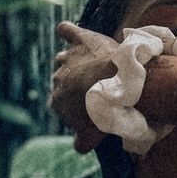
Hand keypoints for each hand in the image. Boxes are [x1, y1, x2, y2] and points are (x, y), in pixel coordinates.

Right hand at [50, 22, 118, 151]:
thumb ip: (82, 141)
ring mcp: (67, 58)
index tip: (91, 107)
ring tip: (91, 65)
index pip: (62, 105)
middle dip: (77, 84)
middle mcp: (57, 78)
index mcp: (57, 102)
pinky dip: (66, 31)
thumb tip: (79, 147)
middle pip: (64, 80)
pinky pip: (68, 31)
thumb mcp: (92, 135)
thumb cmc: (106, 111)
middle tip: (96, 87)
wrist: (119, 85)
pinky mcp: (82, 41)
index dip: (76, 106)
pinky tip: (64, 29)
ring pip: (65, 59)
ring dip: (75, 62)